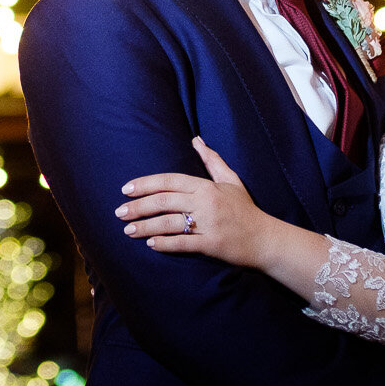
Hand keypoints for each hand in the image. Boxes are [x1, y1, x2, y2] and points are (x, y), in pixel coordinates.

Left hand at [116, 138, 267, 266]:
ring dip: (146, 226)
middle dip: (138, 206)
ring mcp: (208, 224)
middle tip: (119, 211)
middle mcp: (205, 203)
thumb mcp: (231, 180)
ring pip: (169, 223)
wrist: (265, 238)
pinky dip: (166, 244)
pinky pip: (184, 243)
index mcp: (206, 186)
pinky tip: (151, 244)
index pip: (169, 181)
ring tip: (128, 230)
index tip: (126, 189)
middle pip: (164, 201)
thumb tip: (196, 140)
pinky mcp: (212, 244)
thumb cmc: (245, 209)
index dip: (145, 184)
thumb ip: (212, 160)